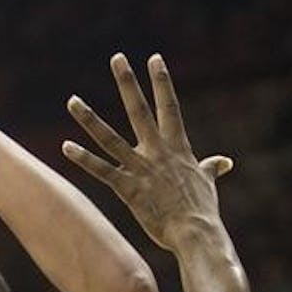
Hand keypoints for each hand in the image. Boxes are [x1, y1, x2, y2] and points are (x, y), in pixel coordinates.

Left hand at [62, 54, 233, 251]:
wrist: (196, 233)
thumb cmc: (203, 211)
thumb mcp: (207, 184)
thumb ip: (211, 168)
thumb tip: (224, 162)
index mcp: (178, 147)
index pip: (169, 107)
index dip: (161, 82)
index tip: (154, 58)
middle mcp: (157, 152)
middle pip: (139, 110)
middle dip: (127, 83)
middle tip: (117, 58)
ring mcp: (141, 169)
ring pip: (110, 138)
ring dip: (89, 119)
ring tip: (72, 100)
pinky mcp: (128, 189)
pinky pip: (102, 171)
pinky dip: (84, 159)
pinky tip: (66, 146)